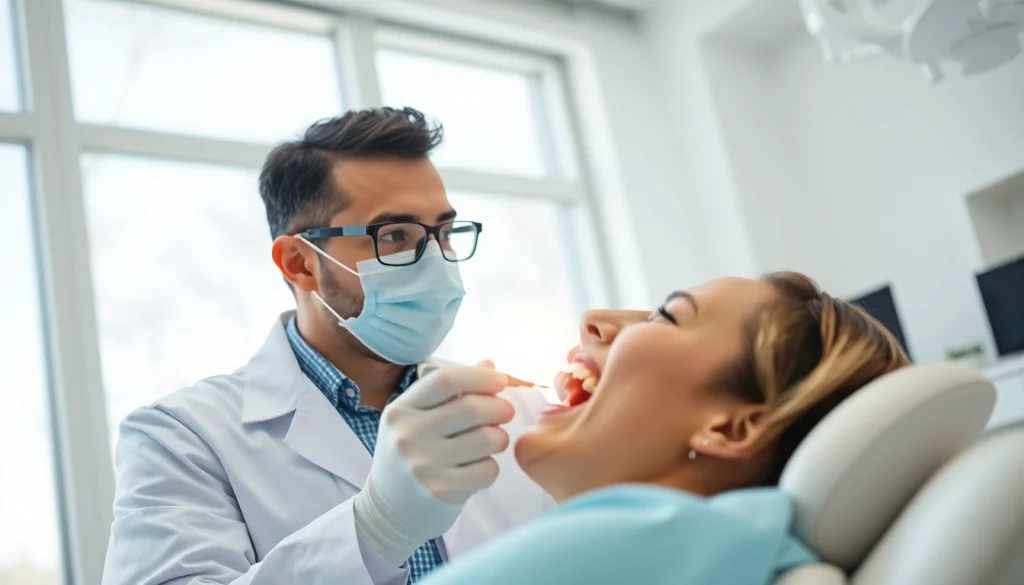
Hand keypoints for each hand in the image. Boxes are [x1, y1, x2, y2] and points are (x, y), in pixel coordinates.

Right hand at [353, 363, 512, 565]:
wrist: (387, 512)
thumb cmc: (410, 456)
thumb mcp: (417, 419)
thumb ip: (451, 392)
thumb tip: (489, 365)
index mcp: (401, 410)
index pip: (445, 380)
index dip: (479, 377)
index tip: (499, 381)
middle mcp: (408, 435)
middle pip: (471, 407)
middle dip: (499, 407)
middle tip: (506, 412)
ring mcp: (423, 465)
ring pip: (486, 439)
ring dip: (500, 437)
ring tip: (494, 440)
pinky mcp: (441, 492)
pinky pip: (487, 470)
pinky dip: (491, 467)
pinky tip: (479, 467)